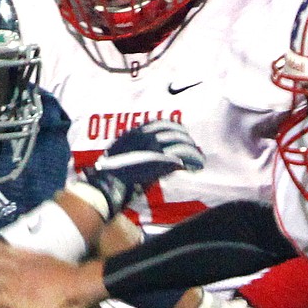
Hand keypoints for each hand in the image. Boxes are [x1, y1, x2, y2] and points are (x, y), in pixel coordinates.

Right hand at [84, 119, 204, 219]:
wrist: (108, 184)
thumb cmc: (111, 175)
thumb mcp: (120, 155)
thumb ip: (134, 150)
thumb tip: (147, 153)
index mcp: (134, 133)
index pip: (159, 123)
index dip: (173, 127)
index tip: (181, 132)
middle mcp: (145, 137)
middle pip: (172, 131)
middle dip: (185, 138)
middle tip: (192, 146)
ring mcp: (153, 147)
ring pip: (180, 142)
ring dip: (192, 150)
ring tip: (199, 158)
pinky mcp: (161, 159)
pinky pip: (182, 155)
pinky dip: (192, 159)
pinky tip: (197, 164)